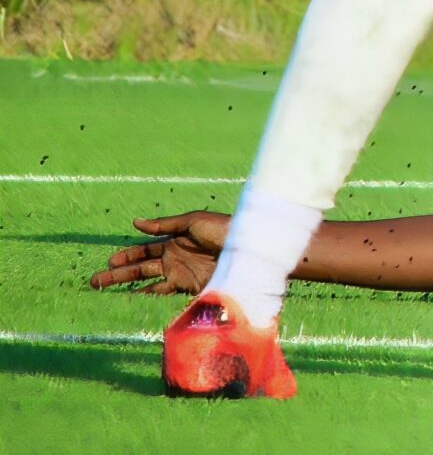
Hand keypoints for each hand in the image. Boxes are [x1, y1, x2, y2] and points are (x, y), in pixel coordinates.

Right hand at [89, 212, 227, 294]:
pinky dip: (146, 298)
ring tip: (103, 294)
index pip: (145, 250)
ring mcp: (180, 274)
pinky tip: (130, 302)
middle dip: (118, 274)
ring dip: (126, 288)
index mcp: (175, 240)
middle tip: (94, 281)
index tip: (109, 261)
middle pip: (141, 268)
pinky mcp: (188, 288)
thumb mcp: (192, 221)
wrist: (246, 249)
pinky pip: (162, 295)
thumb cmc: (222, 228)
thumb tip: (135, 223)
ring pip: (146, 283)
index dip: (127, 256)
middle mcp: (174, 259)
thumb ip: (164, 225)